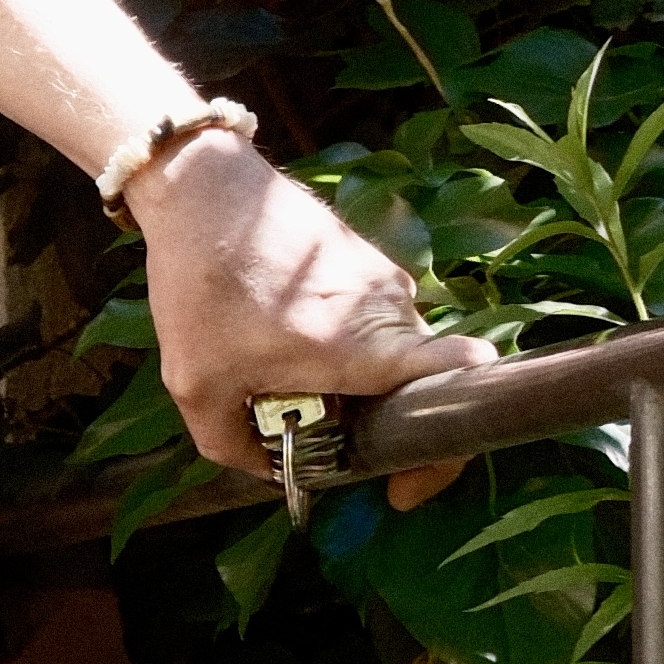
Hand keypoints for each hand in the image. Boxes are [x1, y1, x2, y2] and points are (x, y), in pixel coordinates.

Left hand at [140, 141, 504, 500]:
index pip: (466, 382)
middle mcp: (393, 310)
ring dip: (359, 385)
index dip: (449, 448)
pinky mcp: (370, 262)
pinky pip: (377, 325)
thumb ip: (232, 444)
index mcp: (368, 345)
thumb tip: (267, 469)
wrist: (202, 185)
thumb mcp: (196, 385)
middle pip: (421, 387)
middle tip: (330, 443)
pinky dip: (348, 350)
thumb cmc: (202, 284)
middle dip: (382, 425)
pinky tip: (288, 347)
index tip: (405, 479)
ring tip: (294, 390)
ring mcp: (387, 281)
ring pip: (395, 356)